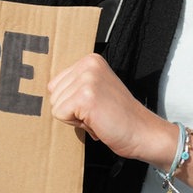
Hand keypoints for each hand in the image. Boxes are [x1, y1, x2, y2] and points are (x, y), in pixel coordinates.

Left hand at [46, 54, 173, 164]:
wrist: (142, 132)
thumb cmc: (120, 117)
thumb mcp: (96, 89)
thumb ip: (76, 84)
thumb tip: (49, 89)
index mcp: (90, 60)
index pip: (55, 83)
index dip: (71, 101)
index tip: (95, 104)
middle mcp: (88, 65)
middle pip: (53, 94)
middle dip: (71, 109)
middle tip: (97, 112)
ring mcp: (87, 80)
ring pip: (55, 105)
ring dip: (74, 117)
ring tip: (98, 116)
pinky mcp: (85, 97)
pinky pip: (60, 114)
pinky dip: (76, 124)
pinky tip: (96, 121)